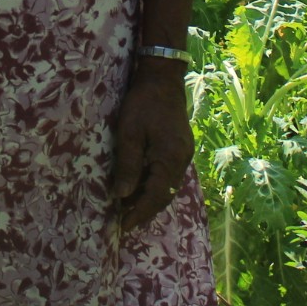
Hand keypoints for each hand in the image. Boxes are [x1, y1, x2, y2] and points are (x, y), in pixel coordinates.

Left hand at [109, 60, 194, 231]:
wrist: (163, 78)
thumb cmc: (142, 103)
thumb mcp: (129, 133)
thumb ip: (128, 165)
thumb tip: (122, 196)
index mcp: (170, 158)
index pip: (156, 196)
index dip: (139, 213)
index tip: (123, 226)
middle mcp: (182, 160)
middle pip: (165, 195)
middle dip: (145, 210)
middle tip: (124, 222)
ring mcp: (184, 154)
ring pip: (168, 186)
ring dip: (150, 199)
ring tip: (129, 209)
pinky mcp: (181, 148)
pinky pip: (169, 175)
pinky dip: (155, 185)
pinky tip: (141, 187)